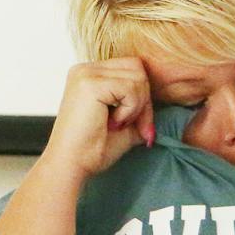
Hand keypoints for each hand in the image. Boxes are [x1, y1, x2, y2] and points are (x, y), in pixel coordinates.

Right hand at [41, 59, 155, 182]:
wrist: (70, 167)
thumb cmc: (91, 150)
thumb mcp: (124, 125)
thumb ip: (140, 110)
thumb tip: (164, 106)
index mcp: (90, 74)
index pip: (132, 69)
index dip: (142, 96)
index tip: (142, 126)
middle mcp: (85, 69)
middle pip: (137, 68)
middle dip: (144, 99)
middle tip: (137, 126)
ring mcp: (86, 74)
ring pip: (137, 76)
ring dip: (137, 105)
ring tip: (119, 125)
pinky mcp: (90, 84)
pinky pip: (130, 88)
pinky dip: (130, 109)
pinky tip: (113, 123)